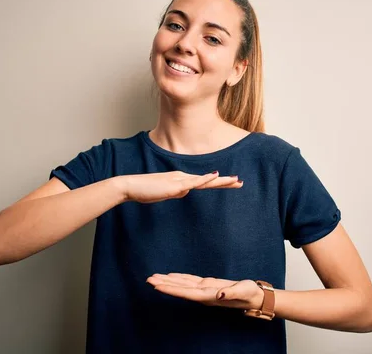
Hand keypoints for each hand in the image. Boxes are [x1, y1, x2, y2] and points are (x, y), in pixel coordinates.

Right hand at [117, 171, 241, 203]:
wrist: (130, 187)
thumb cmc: (145, 191)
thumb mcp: (164, 194)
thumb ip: (176, 192)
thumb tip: (185, 193)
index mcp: (181, 180)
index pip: (204, 182)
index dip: (218, 183)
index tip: (232, 183)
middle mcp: (183, 177)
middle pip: (208, 180)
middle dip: (225, 182)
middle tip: (241, 182)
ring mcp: (179, 180)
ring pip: (204, 180)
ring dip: (221, 181)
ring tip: (236, 180)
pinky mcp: (174, 185)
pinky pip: (192, 182)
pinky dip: (204, 179)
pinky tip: (215, 176)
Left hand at [146, 273, 263, 310]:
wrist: (254, 297)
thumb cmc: (249, 294)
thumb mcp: (243, 292)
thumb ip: (231, 293)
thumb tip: (220, 294)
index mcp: (209, 296)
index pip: (186, 293)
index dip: (171, 290)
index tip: (158, 287)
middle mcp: (203, 294)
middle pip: (180, 289)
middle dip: (164, 285)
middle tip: (148, 280)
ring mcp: (204, 290)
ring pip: (182, 285)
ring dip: (168, 281)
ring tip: (154, 277)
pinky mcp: (207, 284)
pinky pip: (189, 281)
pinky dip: (179, 278)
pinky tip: (170, 276)